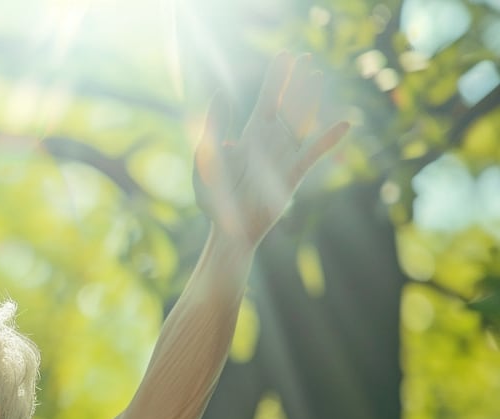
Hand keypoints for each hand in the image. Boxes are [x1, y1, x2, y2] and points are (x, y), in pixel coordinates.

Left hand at [194, 53, 350, 246]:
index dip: (277, 78)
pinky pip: (313, 154)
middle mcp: (270, 144)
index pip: (267, 100)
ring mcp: (283, 158)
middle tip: (306, 57)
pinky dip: (328, 140)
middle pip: (287, 105)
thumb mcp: (207, 157)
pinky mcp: (292, 176)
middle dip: (296, 82)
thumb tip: (220, 92)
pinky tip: (344, 125)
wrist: (226, 229)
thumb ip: (213, 125)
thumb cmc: (215, 198)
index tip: (285, 55)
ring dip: (308, 99)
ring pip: (300, 122)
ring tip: (316, 75)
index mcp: (250, 137)